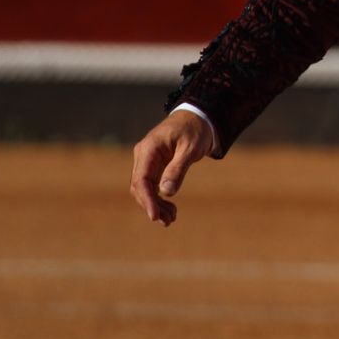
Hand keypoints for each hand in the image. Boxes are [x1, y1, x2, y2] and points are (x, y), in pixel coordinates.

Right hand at [129, 110, 214, 225]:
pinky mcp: (154, 165)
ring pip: (145, 189)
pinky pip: (152, 185)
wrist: (198, 117)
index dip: (146, 200)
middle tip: (169, 221)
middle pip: (140, 187)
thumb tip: (166, 192)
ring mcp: (147, 160)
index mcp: (149, 149)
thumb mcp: (190, 149)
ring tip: (171, 219)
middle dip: (152, 206)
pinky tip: (170, 209)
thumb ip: (178, 169)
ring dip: (156, 205)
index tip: (155, 216)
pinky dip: (159, 198)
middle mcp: (143, 155)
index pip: (141, 179)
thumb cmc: (196, 129)